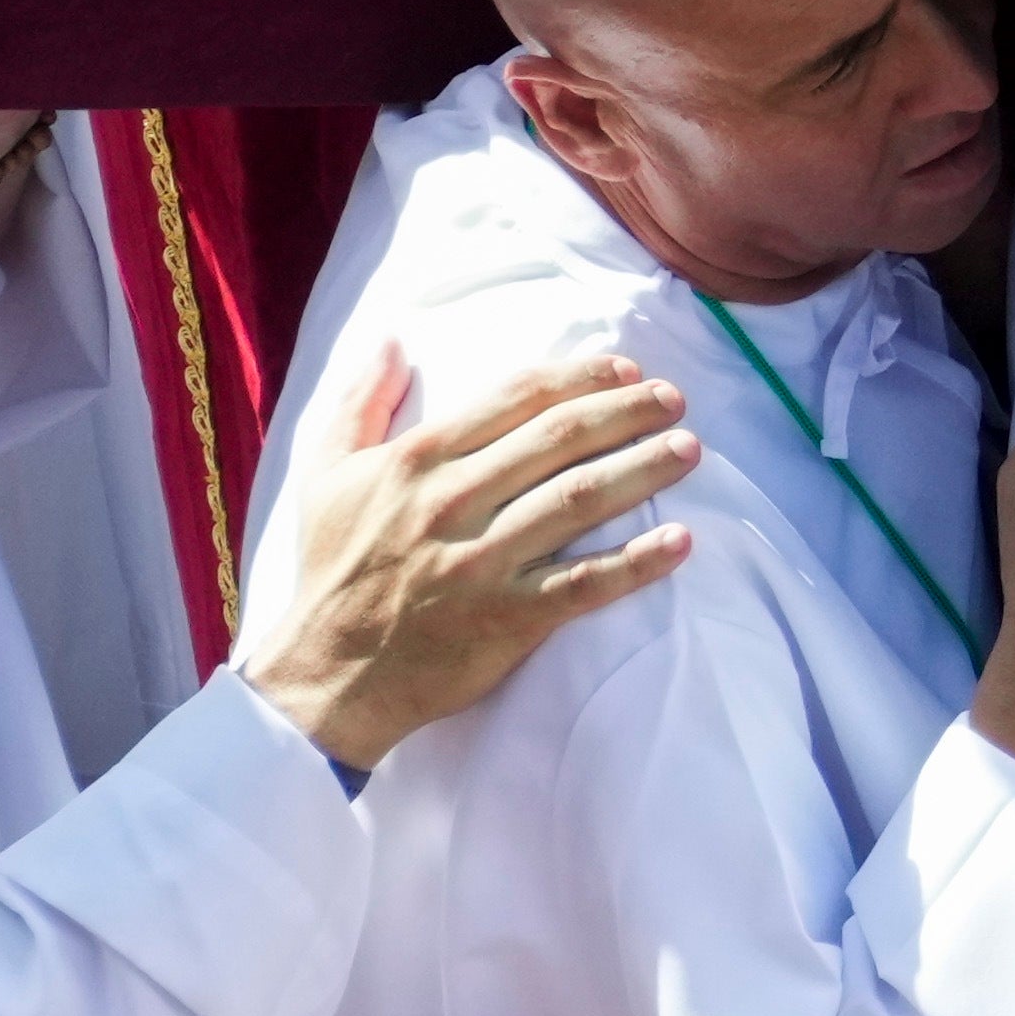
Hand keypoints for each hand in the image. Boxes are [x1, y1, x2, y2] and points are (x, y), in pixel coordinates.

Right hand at [240, 333, 706, 773]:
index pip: (515, 398)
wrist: (325, 675)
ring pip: (580, 500)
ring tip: (689, 448)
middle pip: (558, 439)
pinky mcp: (506, 618)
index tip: (625, 368)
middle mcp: (452, 503)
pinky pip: (584, 584)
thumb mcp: (326, 476)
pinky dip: (636, 562)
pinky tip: (680, 541)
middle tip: (675, 398)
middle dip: (626, 411)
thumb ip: (359, 403)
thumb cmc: (332, 569)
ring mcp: (482, 562)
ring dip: (643, 469)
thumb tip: (390, 340)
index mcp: (416, 461)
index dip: (578, 377)